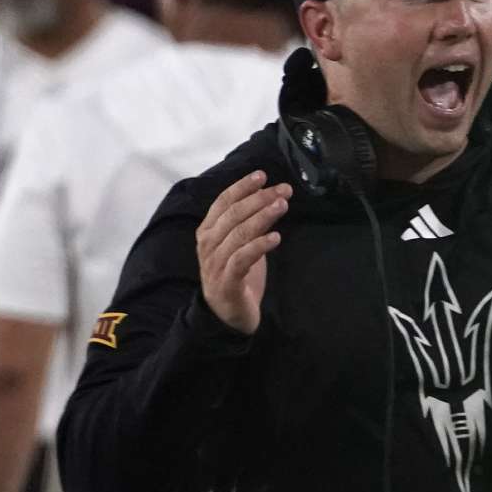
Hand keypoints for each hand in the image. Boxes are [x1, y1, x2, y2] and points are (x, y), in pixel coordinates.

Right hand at [196, 171, 291, 334]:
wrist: (228, 316)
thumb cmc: (236, 274)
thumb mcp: (242, 244)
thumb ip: (250, 222)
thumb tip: (270, 195)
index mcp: (208, 231)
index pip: (223, 202)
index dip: (242, 187)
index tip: (262, 175)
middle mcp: (208, 245)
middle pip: (234, 215)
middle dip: (260, 199)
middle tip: (283, 191)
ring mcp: (215, 264)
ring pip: (238, 234)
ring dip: (262, 217)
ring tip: (282, 206)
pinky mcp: (226, 282)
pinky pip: (242, 259)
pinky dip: (259, 246)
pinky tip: (276, 238)